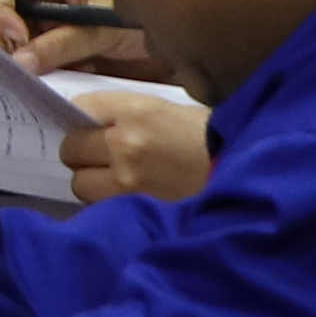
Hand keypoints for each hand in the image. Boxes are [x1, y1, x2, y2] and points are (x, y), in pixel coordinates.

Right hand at [0, 0, 181, 81]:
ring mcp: (55, 23)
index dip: (0, 8)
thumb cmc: (146, 17)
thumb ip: (60, 43)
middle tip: (15, 64)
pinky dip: (39, 71)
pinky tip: (52, 78)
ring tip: (33, 75)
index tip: (16, 36)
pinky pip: (39, 58)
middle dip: (5, 38)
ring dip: (21, 57)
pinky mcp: (65, 47)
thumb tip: (19, 63)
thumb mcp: (101, 28)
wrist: (186, 40)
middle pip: (6, 12)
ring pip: (19, 38)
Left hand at [57, 86, 215, 208]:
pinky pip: (99, 205)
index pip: (81, 108)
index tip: (89, 126)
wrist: (244, 172)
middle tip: (102, 155)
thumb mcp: (167, 110)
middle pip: (71, 147)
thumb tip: (90, 123)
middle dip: (83, 151)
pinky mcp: (135, 208)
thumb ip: (125, 115)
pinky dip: (107, 201)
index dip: (82, 118)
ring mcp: (127, 179)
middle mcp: (125, 143)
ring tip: (115, 179)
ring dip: (92, 180)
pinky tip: (126, 196)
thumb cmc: (209, 137)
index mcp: (136, 111)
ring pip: (80, 182)